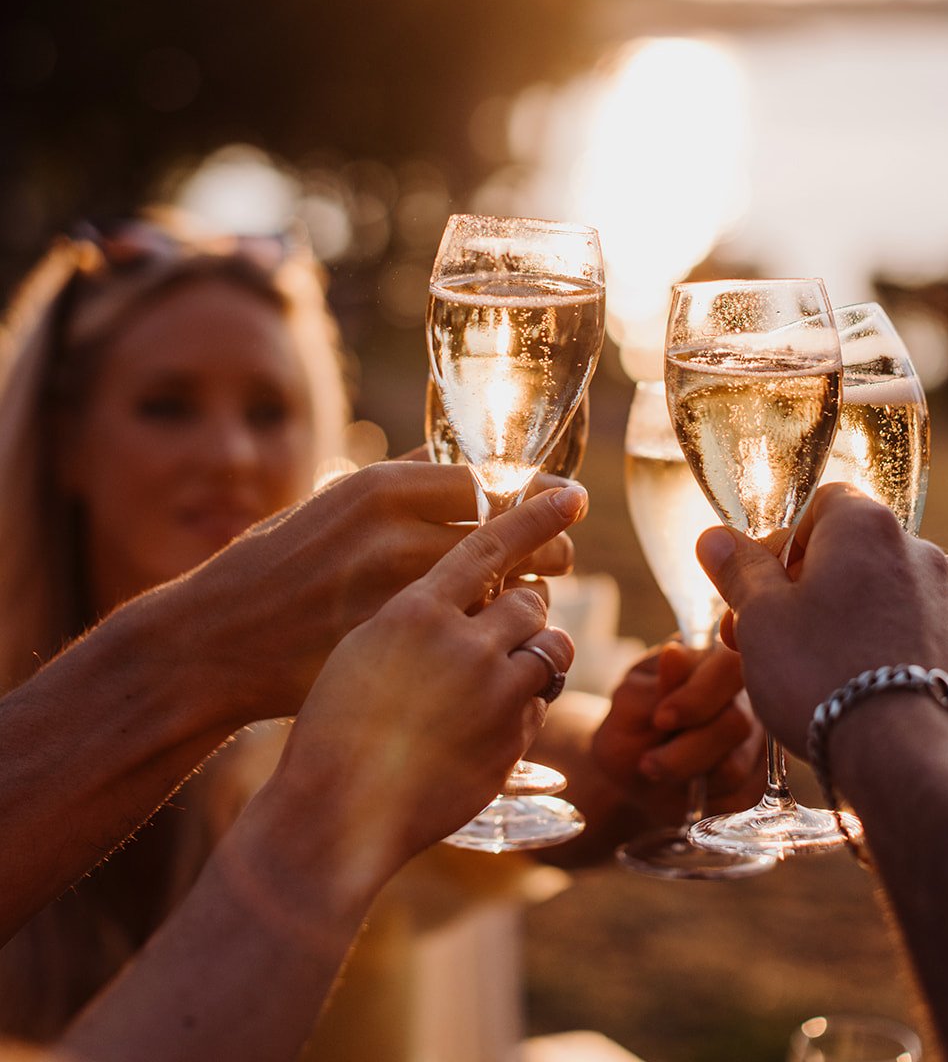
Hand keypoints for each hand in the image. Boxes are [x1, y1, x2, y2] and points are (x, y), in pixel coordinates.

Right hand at [173, 462, 578, 724]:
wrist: (213, 641)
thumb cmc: (275, 565)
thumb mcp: (333, 502)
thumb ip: (400, 481)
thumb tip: (464, 457)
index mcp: (379, 489)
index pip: (491, 481)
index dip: (540, 496)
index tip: (571, 501)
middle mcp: (390, 536)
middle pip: (506, 537)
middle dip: (548, 549)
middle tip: (564, 557)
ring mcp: (391, 597)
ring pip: (496, 592)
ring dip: (526, 596)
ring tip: (534, 600)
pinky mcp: (393, 653)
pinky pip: (469, 641)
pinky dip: (491, 639)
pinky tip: (495, 641)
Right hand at [257, 482, 583, 885]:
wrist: (333, 812)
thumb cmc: (329, 721)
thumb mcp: (360, 640)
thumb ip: (413, 599)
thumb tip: (453, 568)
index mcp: (415, 609)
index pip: (490, 543)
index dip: (536, 514)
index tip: (572, 495)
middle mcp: (461, 646)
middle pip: (529, 597)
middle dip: (525, 603)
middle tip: (505, 617)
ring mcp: (491, 696)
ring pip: (548, 647)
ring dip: (534, 649)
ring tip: (499, 667)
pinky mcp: (510, 743)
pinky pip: (540, 702)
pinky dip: (523, 701)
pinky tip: (482, 718)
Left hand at [590, 641, 763, 821]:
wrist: (634, 772)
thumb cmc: (631, 724)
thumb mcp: (629, 701)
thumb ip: (655, 684)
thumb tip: (674, 654)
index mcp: (714, 659)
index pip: (730, 665)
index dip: (699, 696)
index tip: (660, 718)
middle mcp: (746, 697)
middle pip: (736, 722)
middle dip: (685, 750)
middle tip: (648, 762)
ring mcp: (756, 740)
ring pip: (734, 767)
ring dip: (686, 776)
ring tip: (657, 770)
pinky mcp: (759, 781)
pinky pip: (737, 800)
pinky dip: (700, 801)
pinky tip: (682, 788)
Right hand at [698, 483, 947, 761]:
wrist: (907, 760)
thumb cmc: (823, 675)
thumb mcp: (760, 618)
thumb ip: (740, 569)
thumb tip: (715, 537)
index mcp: (865, 527)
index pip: (821, 503)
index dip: (783, 541)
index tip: (759, 585)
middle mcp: (918, 553)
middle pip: (850, 555)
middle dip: (805, 589)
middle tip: (765, 636)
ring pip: (881, 598)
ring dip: (843, 621)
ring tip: (807, 672)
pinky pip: (912, 638)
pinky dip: (882, 653)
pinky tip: (856, 694)